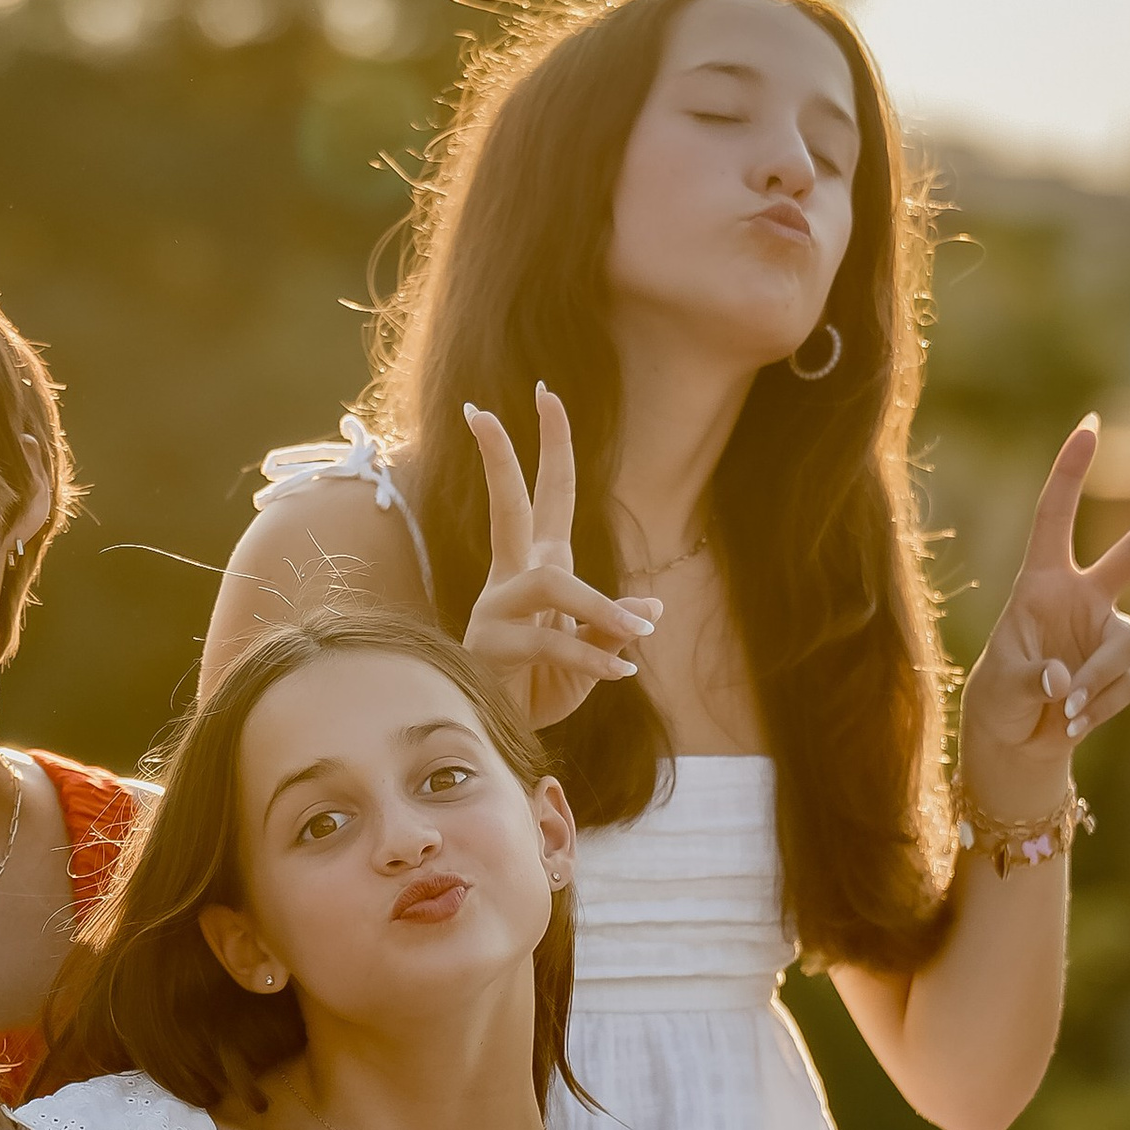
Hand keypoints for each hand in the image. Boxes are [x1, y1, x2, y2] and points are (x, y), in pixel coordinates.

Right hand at [460, 387, 658, 731]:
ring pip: (552, 582)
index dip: (551, 445)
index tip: (545, 392)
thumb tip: (649, 609)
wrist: (504, 736)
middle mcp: (513, 577)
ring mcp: (498, 609)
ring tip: (638, 637)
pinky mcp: (492, 646)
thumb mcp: (595, 658)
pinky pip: (554, 644)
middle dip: (501, 457)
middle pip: (509, 506)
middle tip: (480, 410)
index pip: (548, 495)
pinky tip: (623, 676)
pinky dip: (594, 661)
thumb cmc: (544, 689)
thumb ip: (614, 631)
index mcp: (539, 566)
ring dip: (599, 606)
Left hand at [960, 418, 1129, 809]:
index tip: (1091, 425)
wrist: (1016, 740)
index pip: (1054, 518)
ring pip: (1127, 644)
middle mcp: (1083, 598)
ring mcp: (1108, 631)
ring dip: (1098, 681)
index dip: (1070, 473)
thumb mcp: (1000, 688)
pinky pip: (1124, 684)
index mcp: (1042, 584)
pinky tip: (1070, 725)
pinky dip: (1097, 708)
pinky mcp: (1124, 668)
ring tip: (1064, 713)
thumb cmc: (999, 700)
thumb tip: (1066, 681)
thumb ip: (1032, 680)